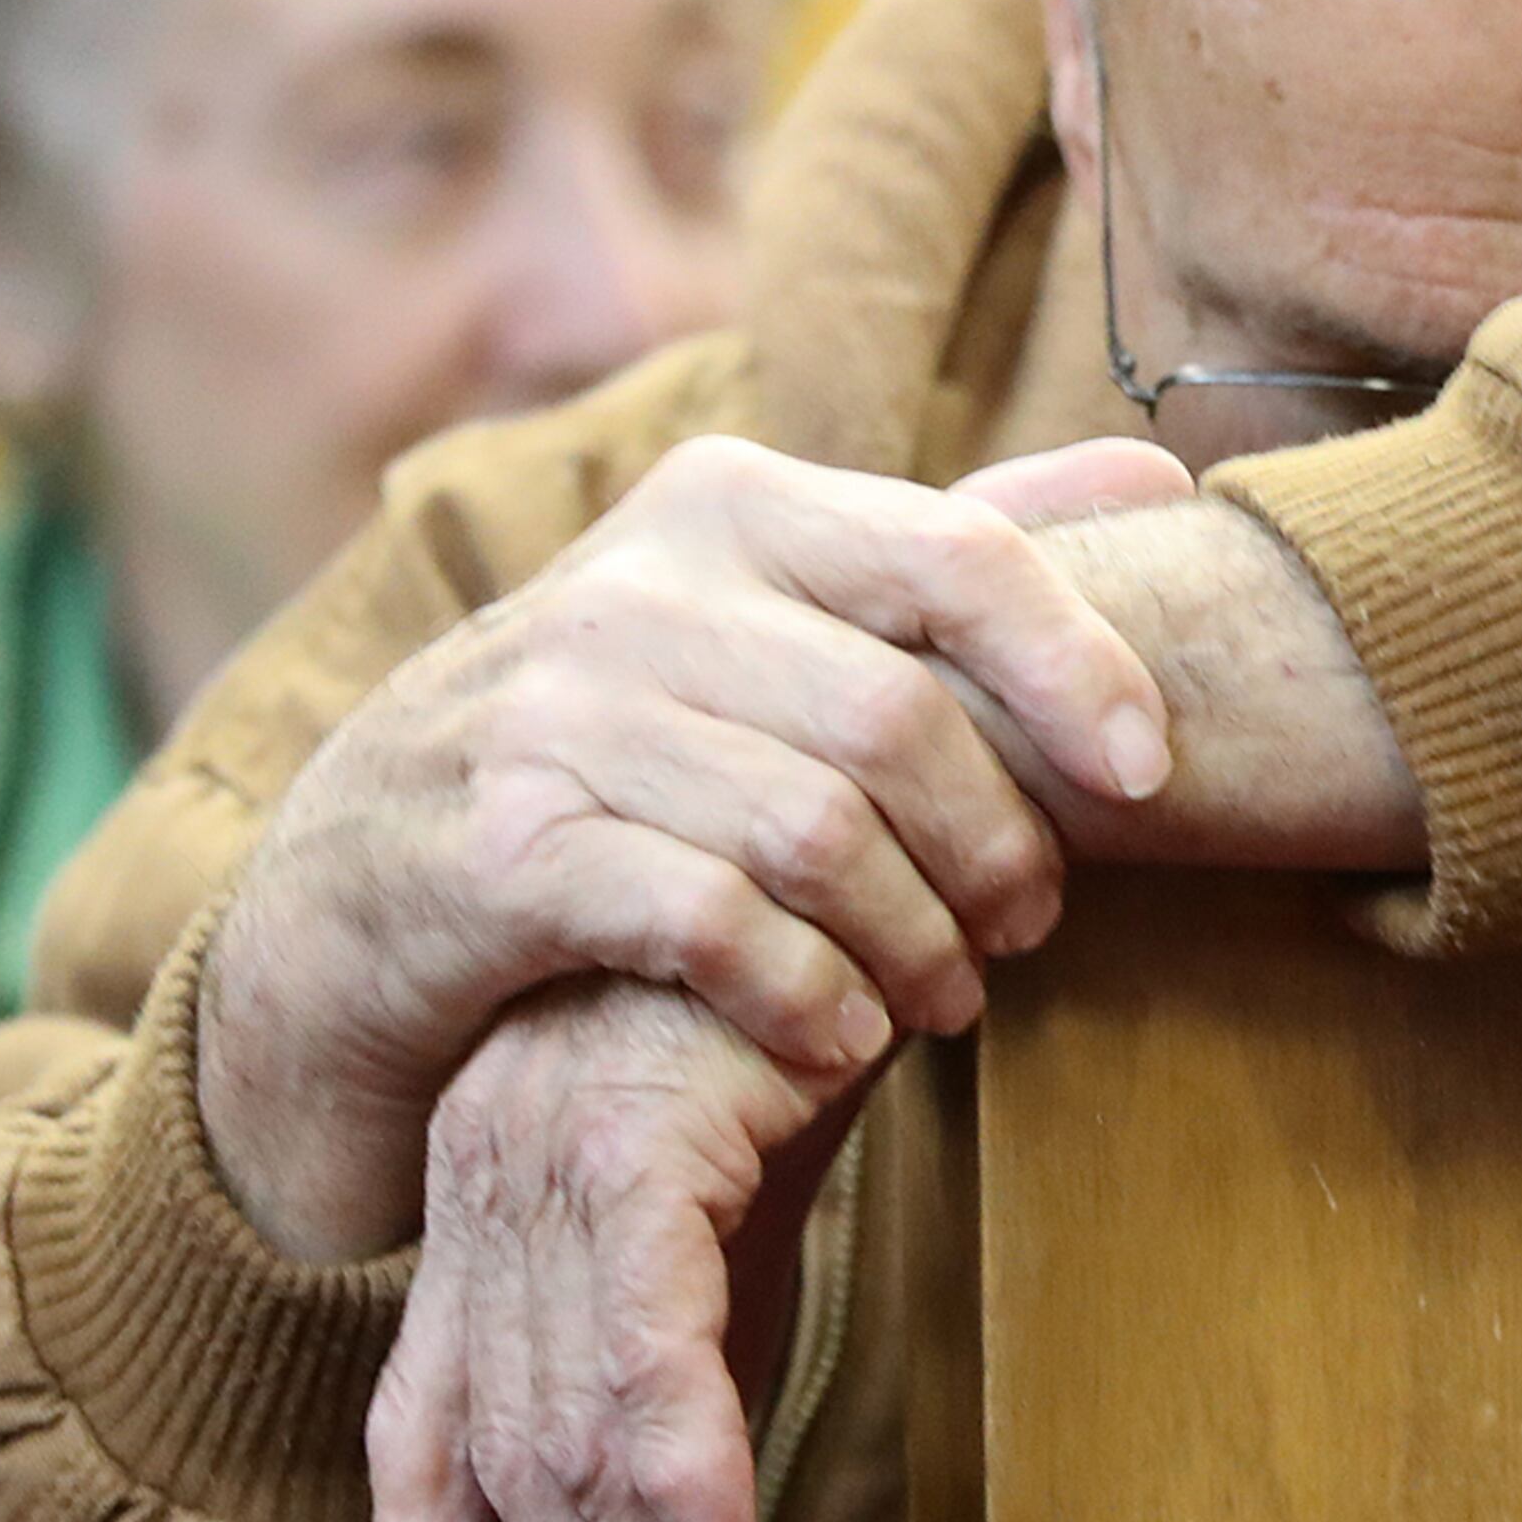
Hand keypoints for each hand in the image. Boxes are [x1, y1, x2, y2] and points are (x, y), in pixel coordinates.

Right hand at [200, 435, 1193, 1265]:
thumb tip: (1161, 484)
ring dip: (917, 939)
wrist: (360, 877)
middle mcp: (636, 588)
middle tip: (1033, 927)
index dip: (1079, 666)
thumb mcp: (766, 612)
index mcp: (730, 504)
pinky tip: (843, 1037)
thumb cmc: (627, 745)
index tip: (1150, 777)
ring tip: (951, 995)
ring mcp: (553, 715)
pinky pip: (708, 923)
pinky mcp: (500, 850)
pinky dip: (807, 993)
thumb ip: (950, 553)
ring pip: (816, 830)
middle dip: (999, 844)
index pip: (956, 556)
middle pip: (899, 720)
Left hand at [364, 974, 831, 1521]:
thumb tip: (705, 1477)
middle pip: (507, 1456)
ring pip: (569, 1431)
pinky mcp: (626, 1135)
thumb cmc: (829, 989)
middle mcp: (491, 1183)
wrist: (879, 826)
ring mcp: (541, 1157)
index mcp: (501, 1196)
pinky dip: (684, 1485)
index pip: (431, 1422)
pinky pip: (644, 1354)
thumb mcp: (748, 1171)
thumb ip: (704, 1300)